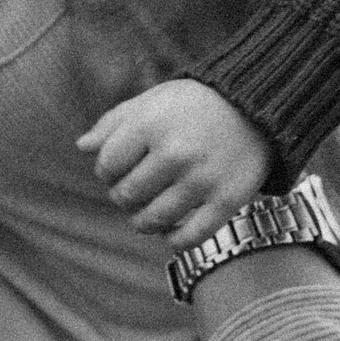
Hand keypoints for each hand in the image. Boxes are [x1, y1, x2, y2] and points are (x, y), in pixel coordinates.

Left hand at [77, 76, 273, 254]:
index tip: (119, 168)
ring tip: (148, 211)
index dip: (107, 171)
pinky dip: (173, 239)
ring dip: (143, 221)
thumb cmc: (195, 105)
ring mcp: (202, 180)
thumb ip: (114, 122)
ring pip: (152, 221)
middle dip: (123, 196)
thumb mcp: (153, 101)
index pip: (107, 166)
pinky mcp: (227, 201)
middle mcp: (176, 153)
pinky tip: (171, 229)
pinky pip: (188, 238)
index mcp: (152, 124)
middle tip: (135, 189)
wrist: (257, 109)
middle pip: (126, 196)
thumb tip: (82, 147)